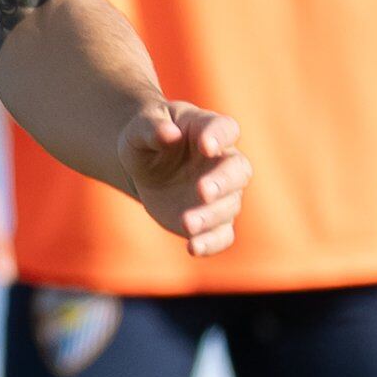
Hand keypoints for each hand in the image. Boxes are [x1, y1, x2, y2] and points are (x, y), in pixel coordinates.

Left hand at [118, 101, 247, 256]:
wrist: (147, 166)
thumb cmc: (147, 139)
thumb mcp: (139, 129)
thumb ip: (151, 128)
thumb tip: (168, 134)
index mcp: (207, 130)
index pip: (225, 129)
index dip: (219, 136)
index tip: (207, 145)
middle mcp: (222, 161)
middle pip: (237, 170)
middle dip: (222, 182)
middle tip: (203, 191)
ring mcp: (221, 192)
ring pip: (229, 205)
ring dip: (210, 216)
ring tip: (187, 224)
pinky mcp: (212, 219)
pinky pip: (222, 234)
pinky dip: (212, 243)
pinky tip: (193, 248)